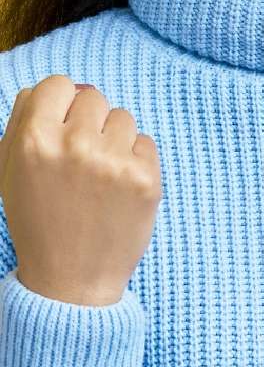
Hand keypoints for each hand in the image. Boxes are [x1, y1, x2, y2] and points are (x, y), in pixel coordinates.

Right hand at [0, 75, 162, 304]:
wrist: (71, 282)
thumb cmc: (38, 223)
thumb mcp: (10, 173)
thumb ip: (21, 123)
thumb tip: (42, 90)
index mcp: (34, 140)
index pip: (58, 84)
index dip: (60, 104)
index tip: (62, 126)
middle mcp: (74, 145)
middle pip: (93, 96)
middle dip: (88, 122)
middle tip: (81, 160)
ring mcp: (113, 161)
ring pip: (122, 117)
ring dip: (114, 140)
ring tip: (99, 177)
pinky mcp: (146, 179)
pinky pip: (145, 142)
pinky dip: (135, 161)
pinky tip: (118, 190)